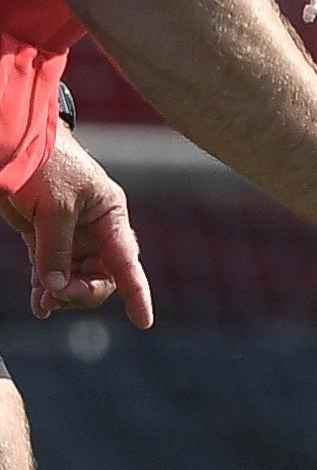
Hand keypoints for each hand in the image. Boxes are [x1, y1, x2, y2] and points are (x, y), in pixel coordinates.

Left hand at [4, 128, 152, 327]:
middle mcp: (96, 229)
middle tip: (58, 295)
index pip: (128, 261)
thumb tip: (55, 287)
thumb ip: (55, 250)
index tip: (144, 321)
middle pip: (101, 276)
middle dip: (83, 292)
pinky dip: (44, 289)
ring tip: (42, 301)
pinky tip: (39, 303)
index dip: (138, 292)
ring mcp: (71, 235)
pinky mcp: (45, 237)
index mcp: (110, 216)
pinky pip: (50, 271)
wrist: (20, 147)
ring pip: (74, 278)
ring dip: (61, 293)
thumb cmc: (48, 168)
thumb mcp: (55, 209)